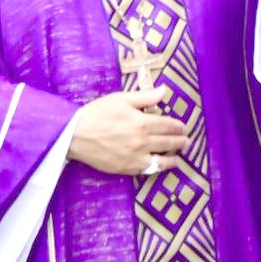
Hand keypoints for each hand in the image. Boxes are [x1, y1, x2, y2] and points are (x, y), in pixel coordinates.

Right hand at [66, 86, 188, 175]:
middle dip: (179, 141)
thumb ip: (145, 96)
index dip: (177, 126)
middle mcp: (142, 142)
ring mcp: (135, 158)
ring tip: (179, 158)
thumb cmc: (97, 113)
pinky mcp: (125, 169)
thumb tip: (164, 91)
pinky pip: (146, 171)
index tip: (183, 126)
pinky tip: (160, 166)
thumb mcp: (121, 99)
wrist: (74, 135)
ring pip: (161, 160)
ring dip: (173, 159)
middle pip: (167, 142)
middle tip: (186, 141)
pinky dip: (156, 169)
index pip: (167, 125)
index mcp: (142, 122)